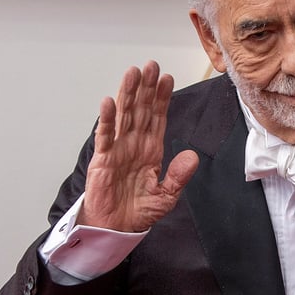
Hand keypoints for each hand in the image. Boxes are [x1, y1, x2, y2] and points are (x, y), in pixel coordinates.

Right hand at [78, 61, 198, 231]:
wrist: (117, 229)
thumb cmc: (138, 211)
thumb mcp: (167, 195)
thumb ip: (178, 176)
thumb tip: (191, 156)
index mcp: (151, 150)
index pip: (157, 118)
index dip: (161, 98)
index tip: (167, 78)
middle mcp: (135, 144)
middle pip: (140, 110)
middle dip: (146, 88)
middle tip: (150, 65)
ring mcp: (118, 149)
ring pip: (124, 116)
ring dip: (127, 94)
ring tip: (132, 73)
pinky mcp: (104, 159)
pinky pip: (105, 136)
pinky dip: (107, 119)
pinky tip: (109, 102)